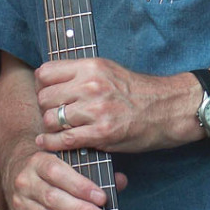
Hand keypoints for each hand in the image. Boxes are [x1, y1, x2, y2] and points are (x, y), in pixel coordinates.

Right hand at [3, 143, 127, 209]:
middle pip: (53, 197)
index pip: (57, 172)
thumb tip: (120, 180)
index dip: (80, 186)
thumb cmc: (50, 169)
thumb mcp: (66, 161)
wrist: (15, 172)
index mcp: (38, 161)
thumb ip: (93, 170)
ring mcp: (20, 202)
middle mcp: (25, 181)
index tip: (102, 198)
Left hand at [34, 57, 178, 153]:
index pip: (45, 73)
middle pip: (44, 97)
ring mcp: (96, 110)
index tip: (47, 93)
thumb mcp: (107, 69)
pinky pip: (65, 139)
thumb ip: (79, 73)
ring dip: (50, 126)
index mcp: (90, 66)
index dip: (41, 85)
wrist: (168, 109)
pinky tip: (49, 142)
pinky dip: (53, 143)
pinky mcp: (102, 133)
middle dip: (44, 107)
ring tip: (57, 128)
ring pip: (51, 118)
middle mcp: (90, 86)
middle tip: (52, 113)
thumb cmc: (136, 91)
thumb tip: (48, 80)